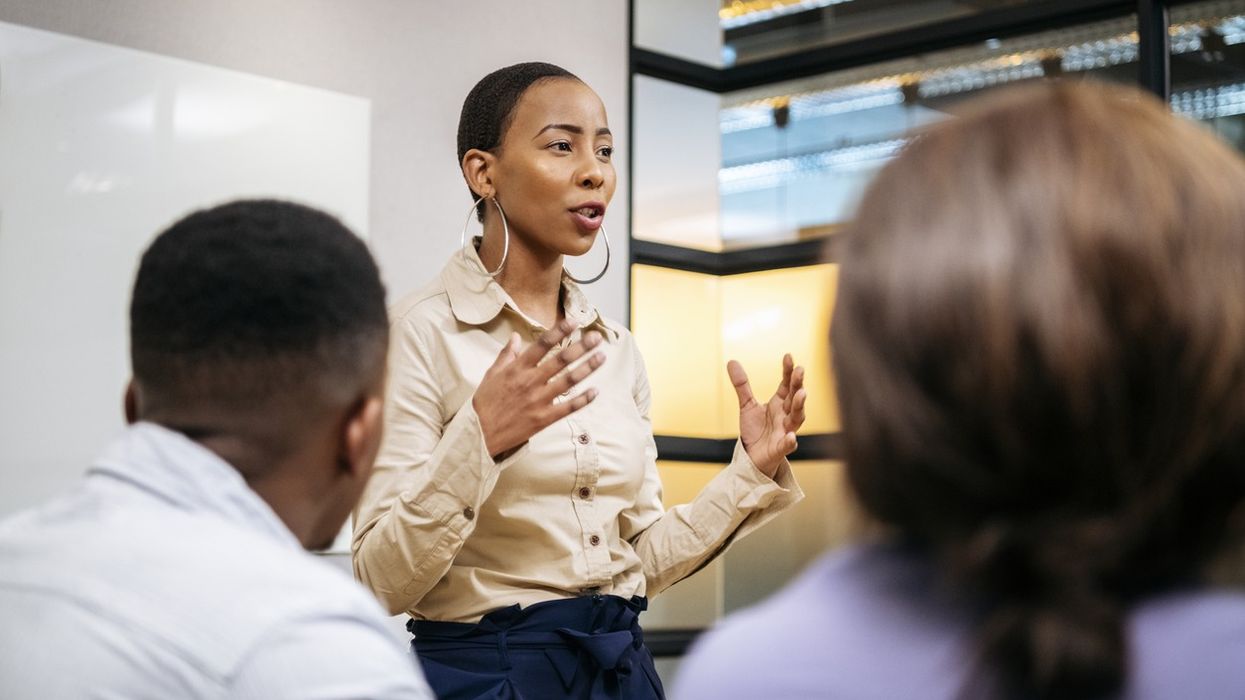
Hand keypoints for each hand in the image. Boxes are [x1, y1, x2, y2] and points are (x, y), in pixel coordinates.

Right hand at [474, 319, 604, 458]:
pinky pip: (568, 408)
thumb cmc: (485, 403)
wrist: (480, 434)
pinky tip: (595, 391)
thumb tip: (514, 336)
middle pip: (561, 360)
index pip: (542, 344)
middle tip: (596, 337)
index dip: (559, 331)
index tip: (574, 322)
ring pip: (569, 381)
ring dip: (587, 368)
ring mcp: (539, 401)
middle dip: (581, 347)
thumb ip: (506, 355)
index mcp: (517, 369)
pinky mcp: (544, 419)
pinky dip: (583, 400)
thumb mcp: (491, 374)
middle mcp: (530, 382)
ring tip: (602, 357)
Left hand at [729, 354, 806, 477]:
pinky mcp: (781, 448)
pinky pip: (788, 445)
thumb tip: (731, 361)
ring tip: (802, 394)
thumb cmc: (755, 431)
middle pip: (795, 397)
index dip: (788, 371)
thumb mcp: (747, 405)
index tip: (788, 356)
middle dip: (798, 384)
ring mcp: (786, 431)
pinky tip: (791, 436)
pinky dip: (790, 441)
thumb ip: (742, 385)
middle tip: (800, 371)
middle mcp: (786, 415)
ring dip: (800, 406)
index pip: (787, 384)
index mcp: (780, 403)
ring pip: (797, 418)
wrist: (753, 456)